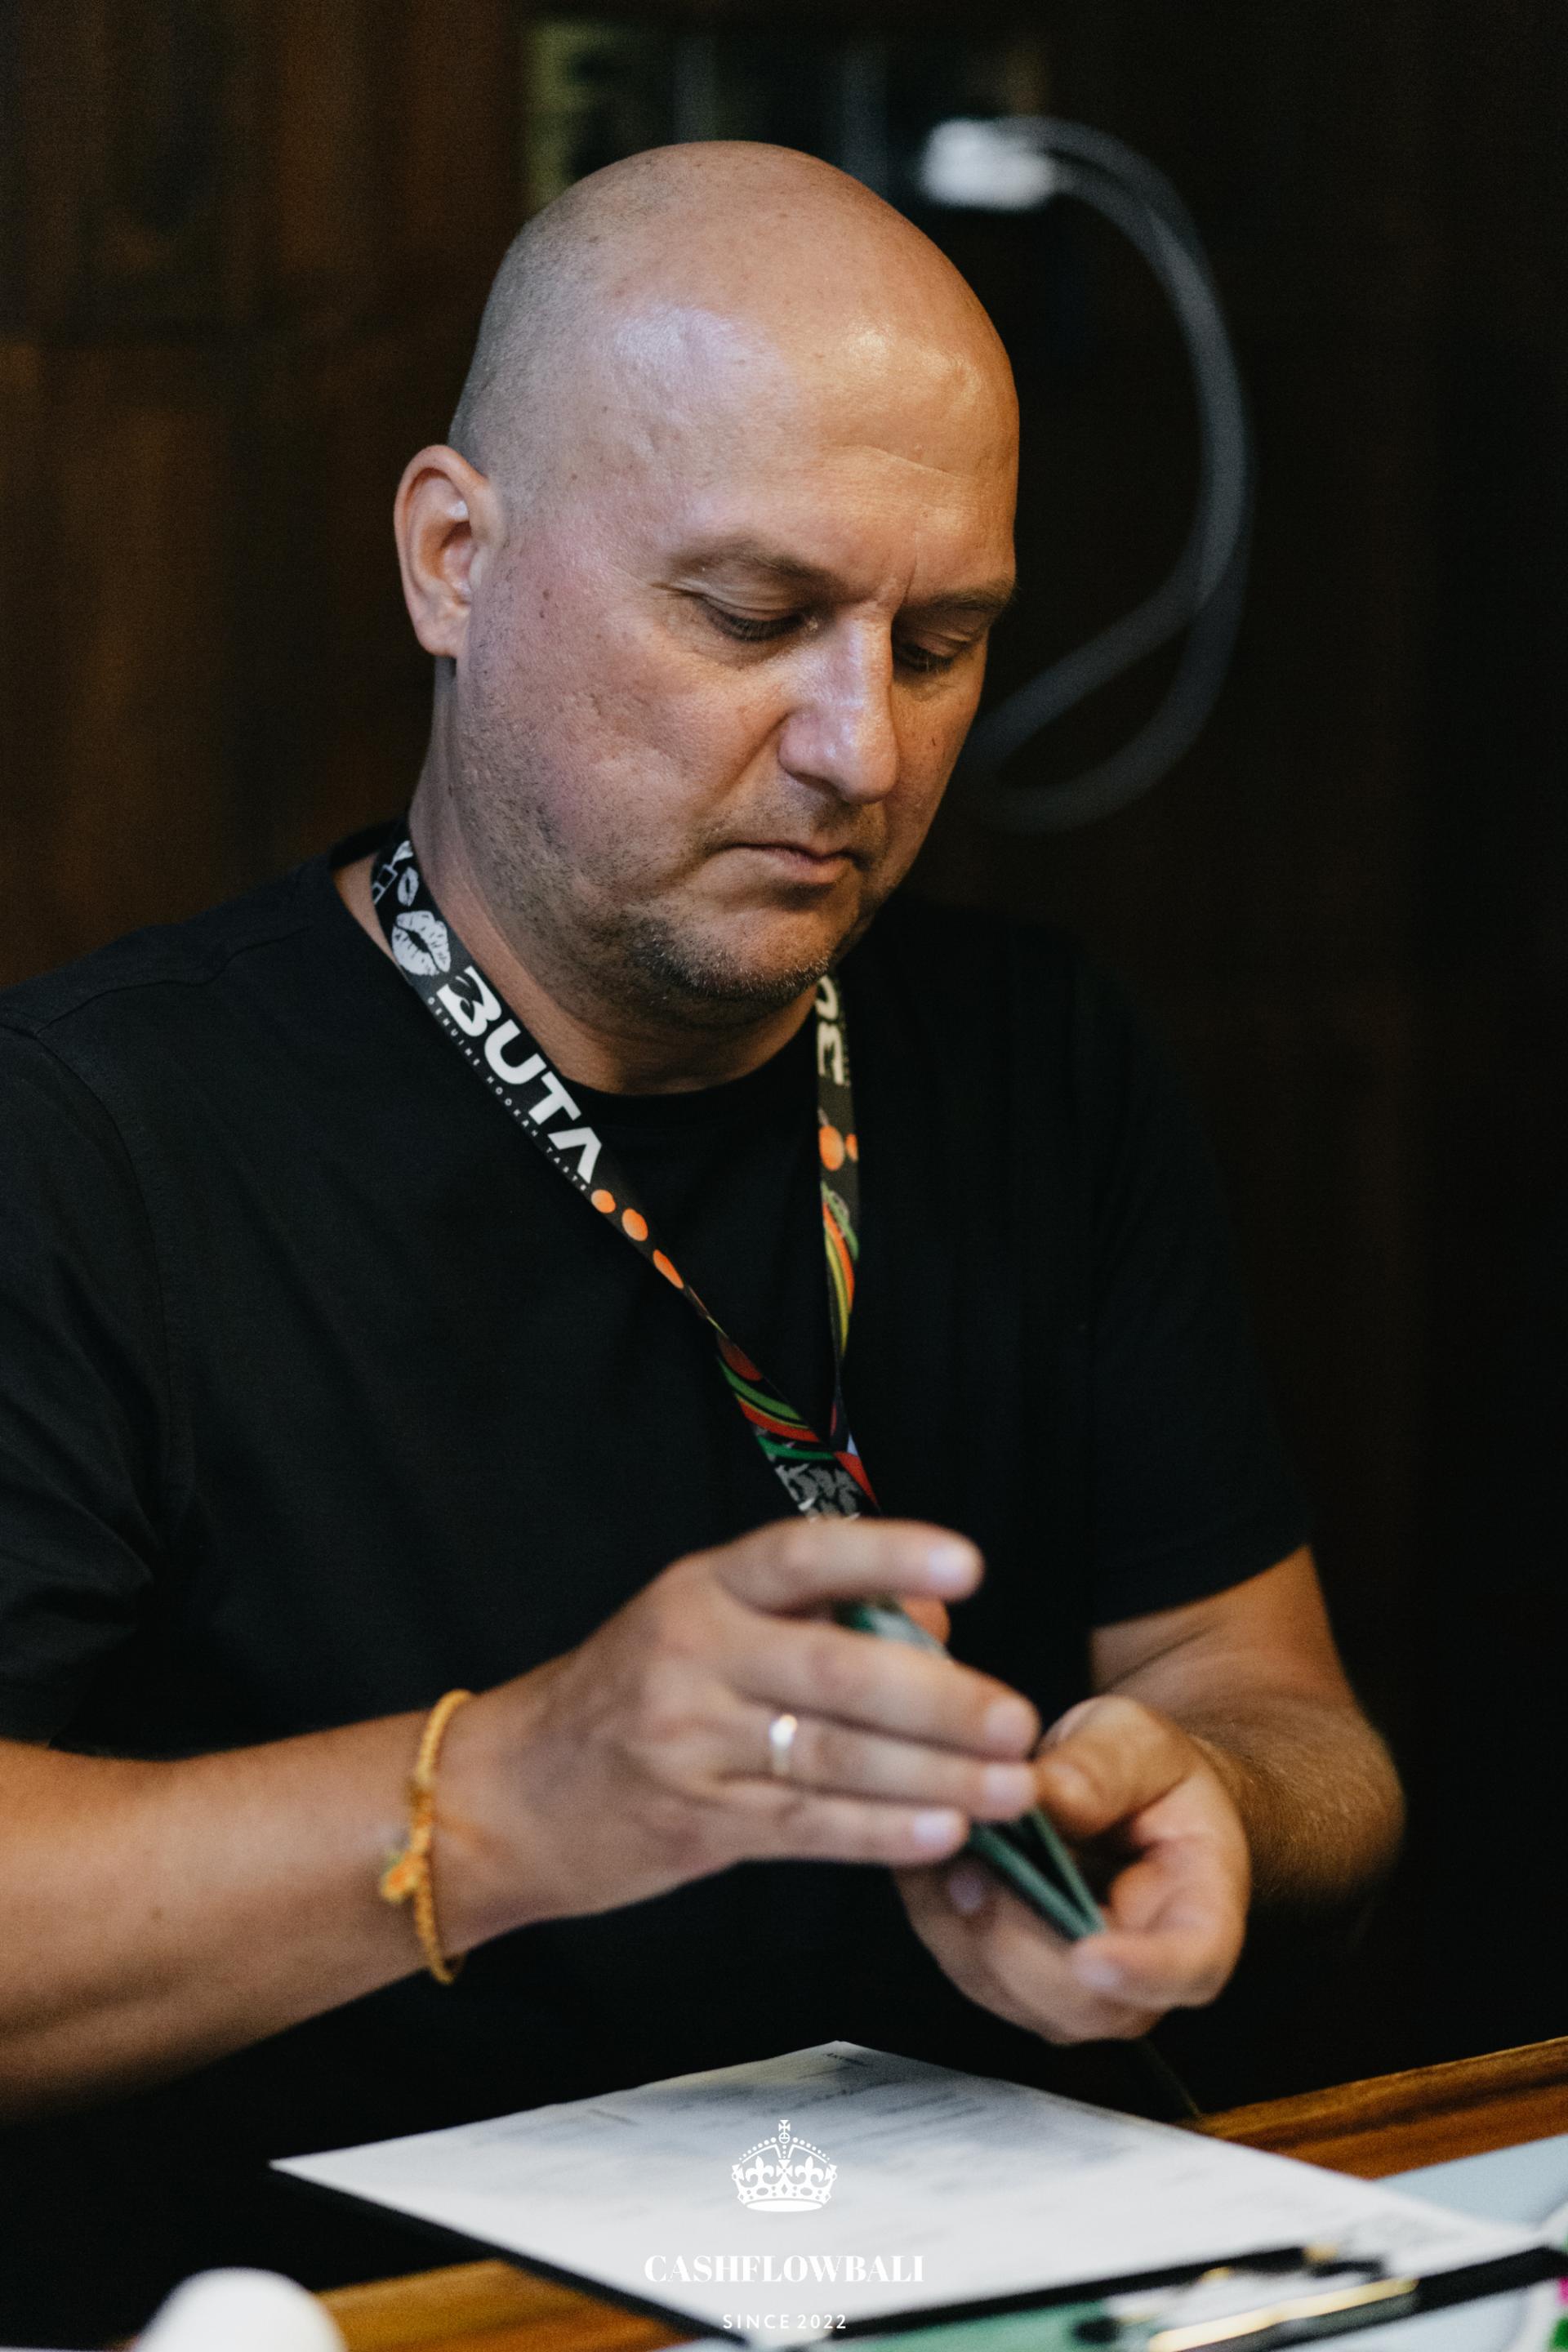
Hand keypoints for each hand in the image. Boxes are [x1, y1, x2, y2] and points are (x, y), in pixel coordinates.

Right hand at [446, 1518, 1040, 1939]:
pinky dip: (882, 1831)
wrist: (511, 1792)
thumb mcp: (707, 1624)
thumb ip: (816, 1617)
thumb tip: (936, 1626)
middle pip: (836, 1671)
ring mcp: (691, 1741)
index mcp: (704, 1587)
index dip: (886, 1555)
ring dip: (934, 1777)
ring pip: (833, 1757)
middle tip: (1017, 1720)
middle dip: (938, 1700)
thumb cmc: (636, 1692)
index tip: (967, 1568)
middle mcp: (694, 1653)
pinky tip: (945, 1833)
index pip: (803, 1557)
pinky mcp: (697, 1821)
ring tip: (1011, 1789)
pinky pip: (807, 1825)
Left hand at [896, 1694, 1249, 2041]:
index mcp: (1201, 1913)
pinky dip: (934, 1910)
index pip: (1189, 1967)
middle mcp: (1141, 1979)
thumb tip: (1040, 1799)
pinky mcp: (1009, 1980)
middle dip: (1016, 1935)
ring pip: (1008, 1990)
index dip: (1142, 1972)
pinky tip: (926, 1852)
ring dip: (962, 1920)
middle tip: (973, 1862)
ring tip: (945, 1841)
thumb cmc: (1147, 1773)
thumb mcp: (1137, 1741)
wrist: (1127, 1798)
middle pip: (1081, 2001)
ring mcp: (1072, 1993)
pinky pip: (961, 1963)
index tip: (1092, 1957)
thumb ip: (1102, 1769)